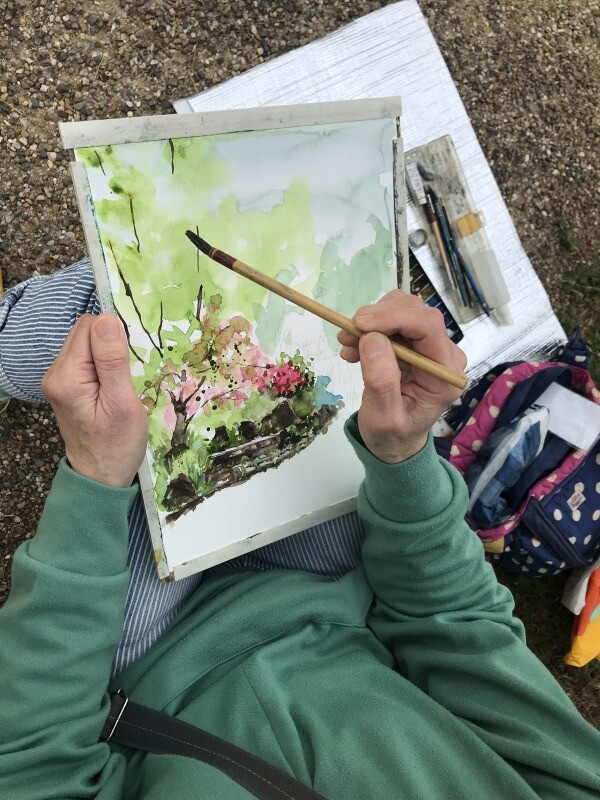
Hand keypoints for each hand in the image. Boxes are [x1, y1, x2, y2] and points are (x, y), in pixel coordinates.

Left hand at [42, 314, 147, 486]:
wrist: (101, 477)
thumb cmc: (117, 445)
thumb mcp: (122, 403)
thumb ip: (112, 360)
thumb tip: (107, 320)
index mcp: (67, 376)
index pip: (90, 327)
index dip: (115, 336)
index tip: (132, 359)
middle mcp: (55, 373)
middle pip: (85, 333)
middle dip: (111, 344)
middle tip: (129, 373)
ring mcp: (59, 380)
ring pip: (87, 345)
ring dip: (108, 356)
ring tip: (122, 383)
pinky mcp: (66, 387)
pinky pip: (86, 360)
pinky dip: (104, 366)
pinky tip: (114, 386)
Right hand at [338, 290, 466, 462]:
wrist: (394, 441)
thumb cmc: (392, 435)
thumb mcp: (384, 418)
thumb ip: (382, 381)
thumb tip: (373, 338)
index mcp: (444, 375)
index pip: (428, 327)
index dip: (394, 317)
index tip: (359, 324)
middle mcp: (443, 355)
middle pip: (416, 312)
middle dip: (378, 317)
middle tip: (347, 333)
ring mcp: (429, 347)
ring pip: (403, 309)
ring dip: (371, 320)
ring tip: (348, 342)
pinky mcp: (414, 343)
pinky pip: (392, 320)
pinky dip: (369, 327)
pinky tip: (353, 348)